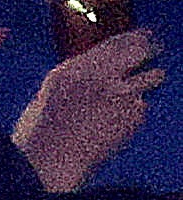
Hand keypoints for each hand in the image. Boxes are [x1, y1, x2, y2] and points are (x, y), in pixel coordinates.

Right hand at [20, 20, 158, 191]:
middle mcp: (98, 76)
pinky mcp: (133, 114)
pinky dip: (134, 114)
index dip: (133, 37)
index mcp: (72, 70)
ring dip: (150, 80)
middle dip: (150, 48)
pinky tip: (115, 127)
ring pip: (154, 75)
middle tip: (157, 49)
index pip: (113, 42)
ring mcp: (119, 94)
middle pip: (140, 49)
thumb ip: (78, 78)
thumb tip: (106, 68)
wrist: (50, 164)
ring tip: (131, 97)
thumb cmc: (42, 137)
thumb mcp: (51, 97)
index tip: (145, 35)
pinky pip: (142, 106)